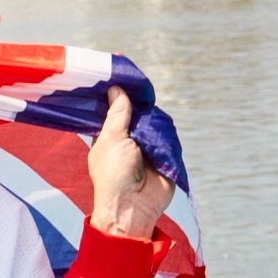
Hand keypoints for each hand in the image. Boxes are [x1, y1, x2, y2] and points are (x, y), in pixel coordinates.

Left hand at [87, 86, 174, 239]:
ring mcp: (147, 145)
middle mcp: (128, 138)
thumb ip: (116, 114)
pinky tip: (160, 132)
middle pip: (138, 111)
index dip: (118, 92)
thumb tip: (115, 89)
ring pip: (155, 120)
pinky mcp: (164, 152)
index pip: (115, 108)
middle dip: (140, 103)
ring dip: (153, 121)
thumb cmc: (113, 175)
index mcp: (109, 136)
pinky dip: (166, 133)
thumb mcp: (111, 140)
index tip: (121, 72)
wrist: (133, 206)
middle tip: (140, 90)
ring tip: (146, 127)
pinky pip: (169, 134)